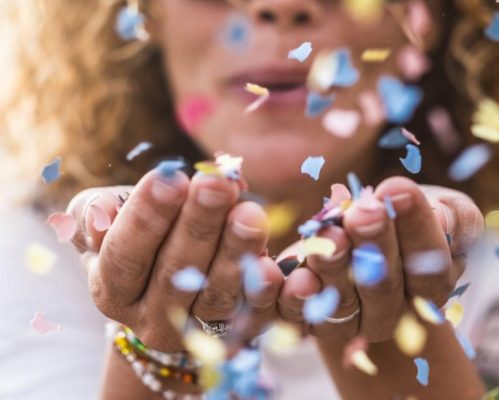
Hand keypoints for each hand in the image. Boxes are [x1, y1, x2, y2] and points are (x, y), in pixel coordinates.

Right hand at [67, 169, 283, 350]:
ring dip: (236, 252)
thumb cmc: (139, 236)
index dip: (146, 218)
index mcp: (112, 291)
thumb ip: (95, 212)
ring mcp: (196, 333)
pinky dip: (265, 291)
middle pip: (175, 274)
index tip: (171, 177)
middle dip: (198, 224)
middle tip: (218, 183)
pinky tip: (275, 264)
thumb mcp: (107, 221)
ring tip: (251, 212)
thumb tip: (103, 211)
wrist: (171, 285)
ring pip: (217, 296)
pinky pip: (254, 315)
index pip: (124, 255)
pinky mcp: (236, 335)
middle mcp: (151, 319)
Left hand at [276, 177, 482, 342]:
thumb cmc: (410, 217)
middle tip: (364, 211)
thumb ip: (453, 216)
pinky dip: (296, 299)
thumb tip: (443, 216)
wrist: (367, 238)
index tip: (397, 188)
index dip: (416, 227)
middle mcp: (395, 311)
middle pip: (385, 286)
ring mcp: (353, 320)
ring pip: (343, 302)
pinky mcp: (313, 320)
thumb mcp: (444, 209)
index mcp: (432, 283)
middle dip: (374, 244)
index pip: (430, 263)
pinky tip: (293, 276)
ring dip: (334, 267)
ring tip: (329, 232)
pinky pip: (302, 318)